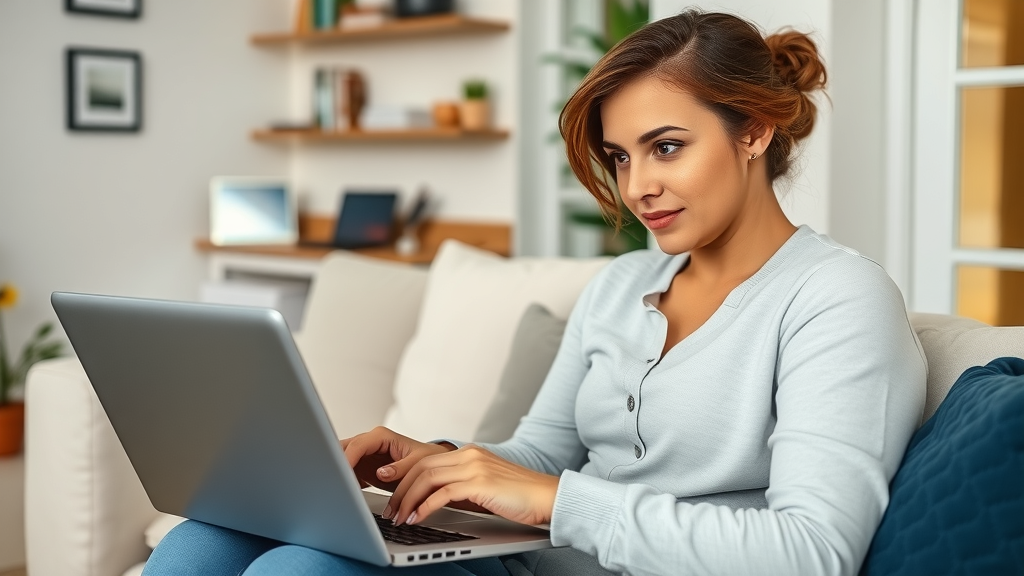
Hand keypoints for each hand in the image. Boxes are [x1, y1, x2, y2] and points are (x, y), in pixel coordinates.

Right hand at [341, 426, 453, 492]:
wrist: (429, 467)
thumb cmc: (426, 459)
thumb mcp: (418, 462)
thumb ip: (400, 467)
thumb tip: (382, 472)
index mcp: (381, 437)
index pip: (357, 445)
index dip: (347, 458)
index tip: (340, 473)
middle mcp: (369, 444)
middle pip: (343, 450)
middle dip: (336, 465)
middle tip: (333, 483)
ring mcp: (363, 456)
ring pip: (340, 461)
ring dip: (337, 474)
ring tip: (335, 490)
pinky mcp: (361, 469)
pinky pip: (346, 475)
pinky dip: (343, 484)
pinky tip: (342, 495)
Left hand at [388, 444, 559, 527]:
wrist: (548, 497)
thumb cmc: (520, 497)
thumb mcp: (486, 485)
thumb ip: (463, 485)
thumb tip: (436, 499)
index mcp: (470, 453)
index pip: (426, 459)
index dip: (404, 474)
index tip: (389, 489)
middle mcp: (469, 455)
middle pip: (421, 466)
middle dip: (400, 488)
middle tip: (390, 509)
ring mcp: (474, 467)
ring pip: (427, 478)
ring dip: (408, 499)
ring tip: (399, 516)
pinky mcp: (479, 483)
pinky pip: (442, 493)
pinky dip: (425, 506)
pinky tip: (418, 518)